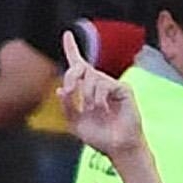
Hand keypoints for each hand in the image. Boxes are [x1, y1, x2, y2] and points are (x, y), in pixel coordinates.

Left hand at [58, 33, 141, 156]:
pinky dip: (99, 98)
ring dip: (86, 95)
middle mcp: (99, 84)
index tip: (67, 34)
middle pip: (81, 67)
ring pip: (91, 77)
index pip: (79, 66)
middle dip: (71, 76)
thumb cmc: (99, 136)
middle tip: (69, 90)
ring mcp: (111, 85)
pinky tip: (104, 108)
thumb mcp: (75, 122)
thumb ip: (67, 106)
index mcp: (86, 90)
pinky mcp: (123, 88)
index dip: (72, 49)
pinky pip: (104, 85)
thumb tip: (60, 89)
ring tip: (93, 110)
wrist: (117, 147)